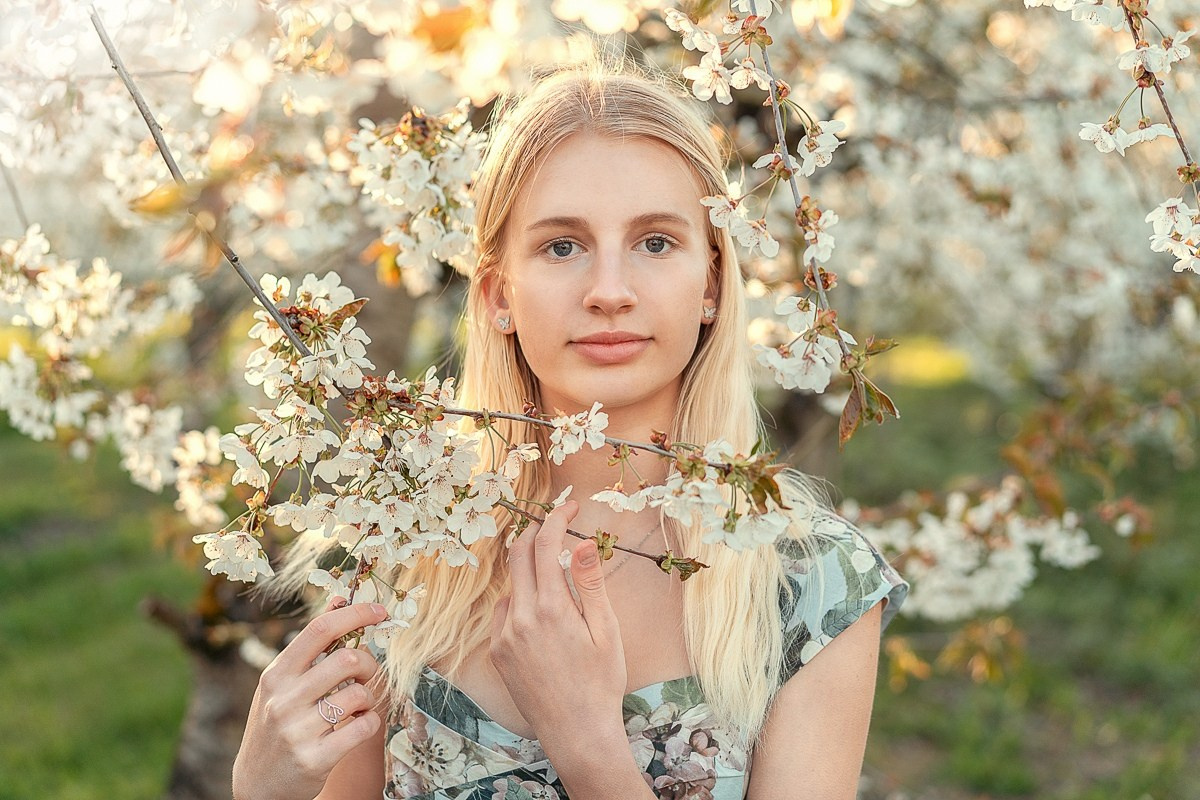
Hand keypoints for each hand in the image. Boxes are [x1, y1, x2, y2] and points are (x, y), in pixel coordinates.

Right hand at [232, 600, 388, 799]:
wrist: (258, 787)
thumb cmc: (278, 724)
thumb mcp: (283, 684)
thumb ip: (311, 647)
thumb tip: (340, 599)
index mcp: (276, 675)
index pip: (320, 630)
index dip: (355, 614)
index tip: (379, 611)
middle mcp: (283, 700)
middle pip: (347, 659)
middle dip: (368, 664)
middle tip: (365, 675)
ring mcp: (297, 731)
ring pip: (359, 694)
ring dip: (368, 698)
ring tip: (356, 706)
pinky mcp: (315, 759)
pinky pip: (364, 726)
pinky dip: (370, 722)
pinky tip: (357, 726)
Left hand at [489, 500, 627, 742]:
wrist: (576, 732)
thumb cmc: (601, 682)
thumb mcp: (606, 631)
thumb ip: (591, 583)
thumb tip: (583, 542)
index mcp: (552, 609)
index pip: (546, 545)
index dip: (557, 517)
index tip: (570, 506)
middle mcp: (520, 618)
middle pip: (517, 554)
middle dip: (535, 531)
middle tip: (556, 525)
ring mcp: (504, 636)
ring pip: (511, 584)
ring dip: (530, 571)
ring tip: (556, 581)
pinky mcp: (497, 652)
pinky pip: (504, 612)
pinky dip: (521, 602)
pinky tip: (542, 618)